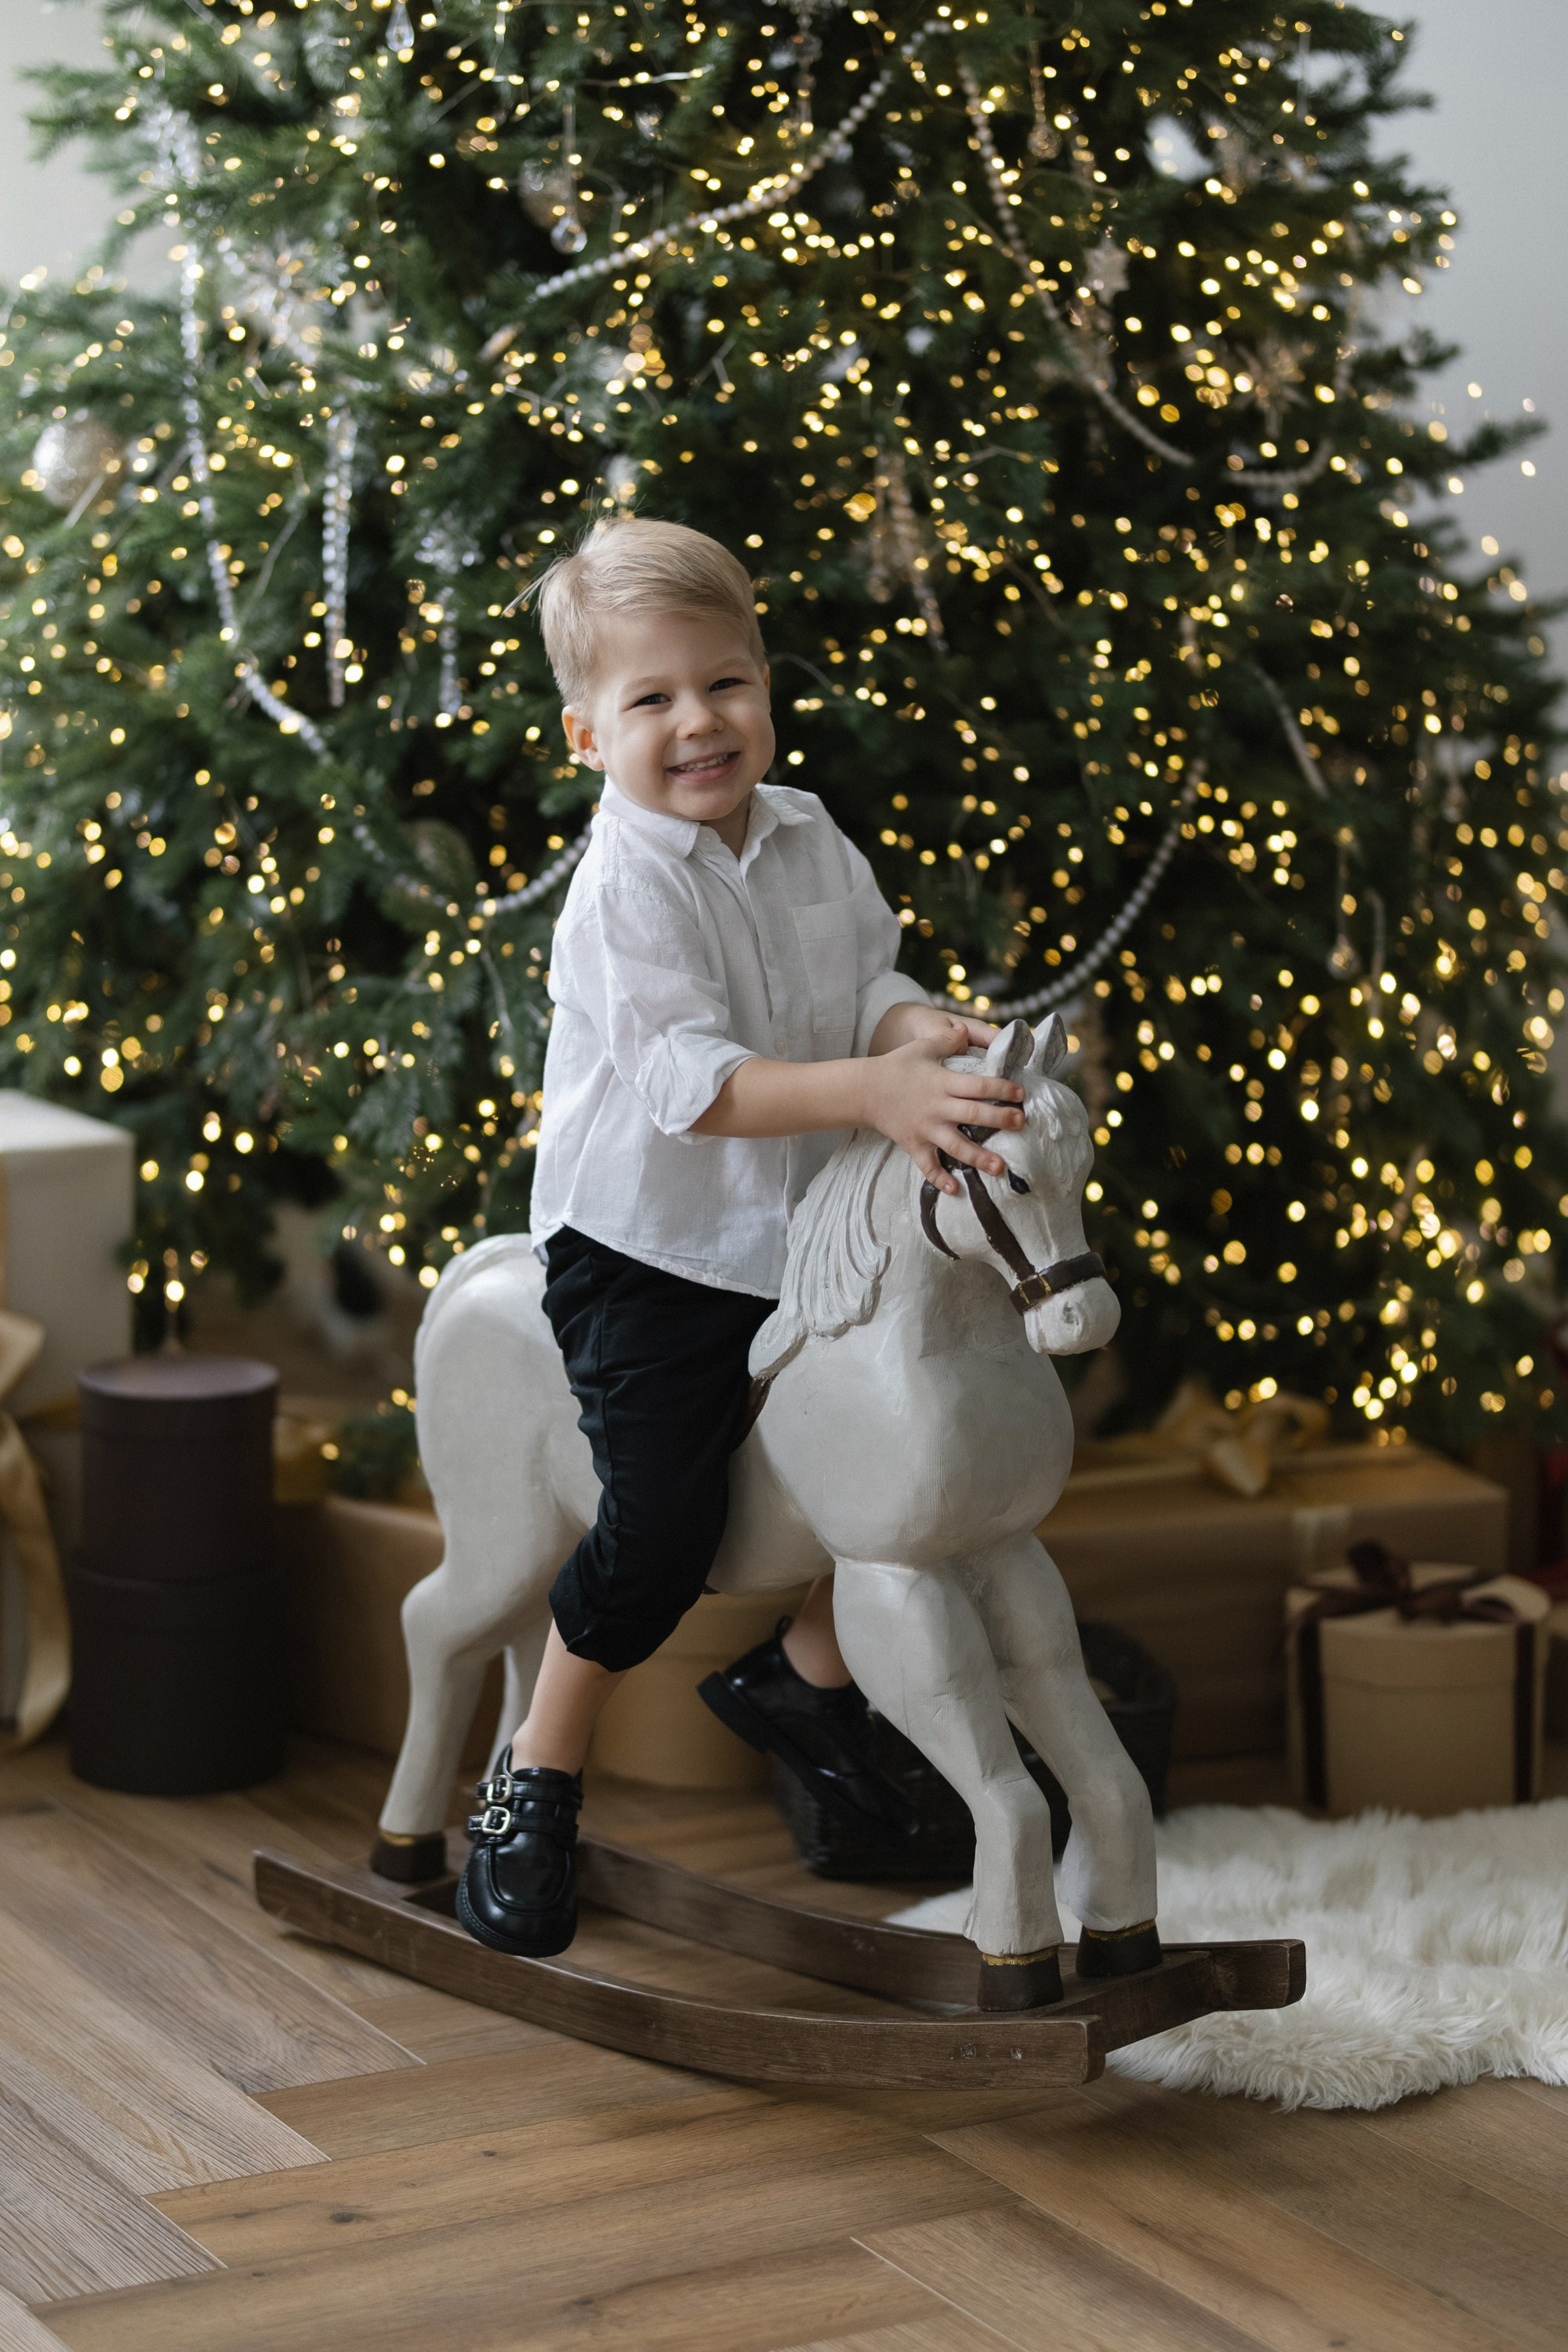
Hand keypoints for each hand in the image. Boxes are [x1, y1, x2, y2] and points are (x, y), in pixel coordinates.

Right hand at [860, 1012, 1024, 1193]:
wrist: (865, 1090)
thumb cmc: (897, 1066)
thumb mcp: (922, 1046)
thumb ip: (948, 1039)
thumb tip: (967, 1030)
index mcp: (943, 1082)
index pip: (979, 1086)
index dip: (1002, 1089)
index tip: (1021, 1094)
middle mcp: (937, 1108)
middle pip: (974, 1116)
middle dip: (1000, 1120)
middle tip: (1021, 1123)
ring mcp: (926, 1129)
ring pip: (956, 1146)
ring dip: (979, 1158)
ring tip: (999, 1167)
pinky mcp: (914, 1145)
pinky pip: (928, 1166)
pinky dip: (940, 1179)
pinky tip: (955, 1190)